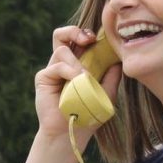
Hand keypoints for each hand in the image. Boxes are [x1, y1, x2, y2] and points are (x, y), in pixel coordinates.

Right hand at [34, 26, 121, 143]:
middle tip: (88, 39)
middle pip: (62, 35)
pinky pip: (57, 66)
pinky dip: (69, 71)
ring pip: (62, 49)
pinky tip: (76, 82)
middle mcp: (64, 64)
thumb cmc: (89, 115)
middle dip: (75, 31)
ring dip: (76, 61)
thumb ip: (112, 76)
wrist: (71, 132)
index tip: (98, 39)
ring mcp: (52, 70)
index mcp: (78, 64)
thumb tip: (118, 57)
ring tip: (85, 78)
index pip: (78, 40)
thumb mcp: (106, 93)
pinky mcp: (43, 78)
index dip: (86, 34)